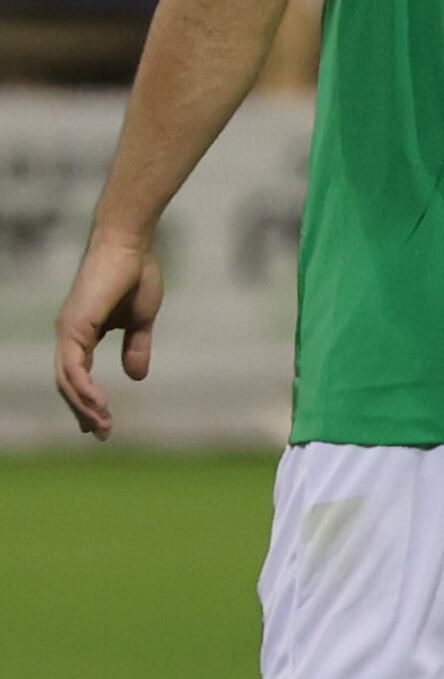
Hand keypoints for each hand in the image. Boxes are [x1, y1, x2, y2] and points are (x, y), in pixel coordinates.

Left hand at [55, 228, 162, 439]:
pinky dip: (84, 390)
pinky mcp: (73, 327)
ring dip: (84, 406)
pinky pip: (74, 368)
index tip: (102, 423)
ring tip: (103, 425)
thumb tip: (136, 377)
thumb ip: (136, 347)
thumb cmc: (137, 273)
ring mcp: (67, 331)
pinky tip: (99, 404)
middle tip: (101, 433)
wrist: (131, 244)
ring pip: (67, 381)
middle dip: (83, 411)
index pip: (78, 374)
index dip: (88, 400)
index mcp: (82, 332)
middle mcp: (68, 334)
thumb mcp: (141, 319)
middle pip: (67, 384)